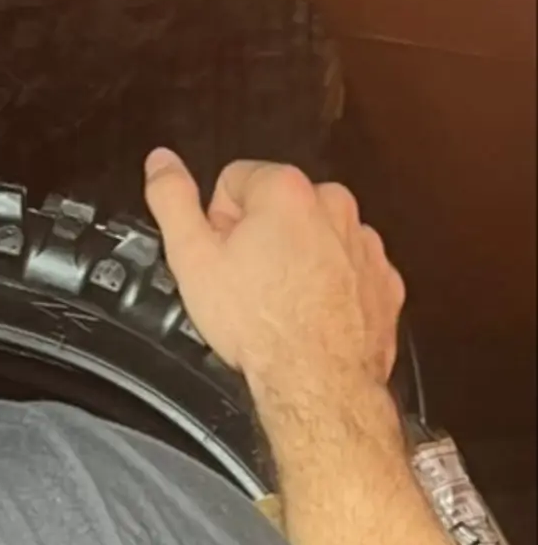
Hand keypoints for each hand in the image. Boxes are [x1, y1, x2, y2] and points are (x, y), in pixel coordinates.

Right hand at [143, 150, 404, 396]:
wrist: (319, 382)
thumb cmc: (261, 325)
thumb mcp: (192, 258)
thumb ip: (171, 198)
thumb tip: (160, 162)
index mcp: (285, 190)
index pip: (234, 180)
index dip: (219, 222)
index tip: (224, 257)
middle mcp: (333, 206)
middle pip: (277, 206)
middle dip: (259, 237)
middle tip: (246, 283)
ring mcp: (364, 243)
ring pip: (314, 236)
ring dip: (295, 260)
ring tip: (278, 303)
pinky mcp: (383, 278)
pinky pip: (346, 268)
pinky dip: (329, 284)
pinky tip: (310, 313)